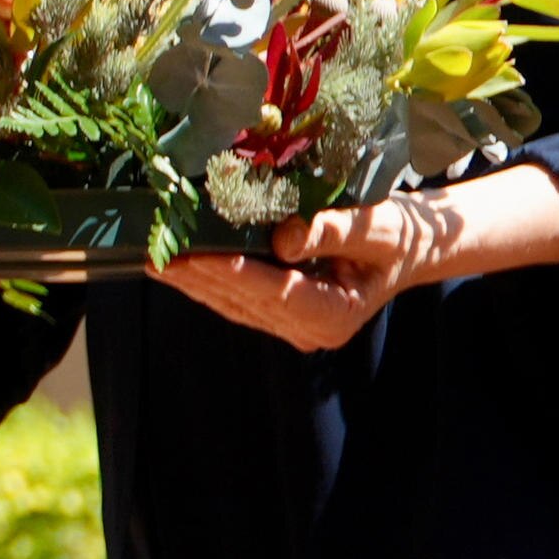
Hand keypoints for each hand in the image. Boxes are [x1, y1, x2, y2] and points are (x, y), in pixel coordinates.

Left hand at [158, 190, 450, 349]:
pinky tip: (175, 263)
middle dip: (198, 276)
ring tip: (152, 258)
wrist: (405, 246)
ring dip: (191, 281)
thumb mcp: (377, 227)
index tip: (194, 257)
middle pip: (245, 301)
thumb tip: (283, 239)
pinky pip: (234, 298)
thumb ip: (332, 231)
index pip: (277, 293)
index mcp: (335, 316)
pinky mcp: (276, 313)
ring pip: (231, 303)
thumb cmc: (397, 234)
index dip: (234, 274)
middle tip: (155, 252)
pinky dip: (204, 279)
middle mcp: (309, 331)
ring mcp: (290, 327)